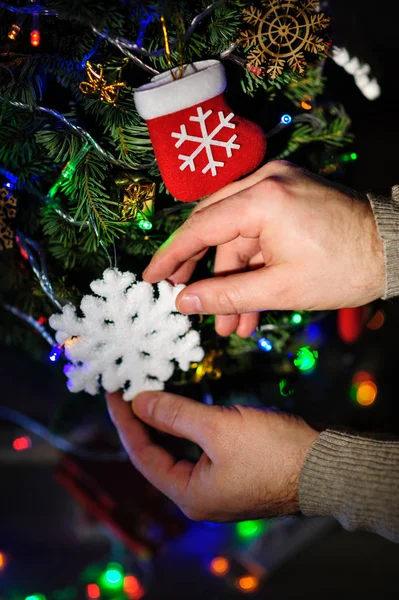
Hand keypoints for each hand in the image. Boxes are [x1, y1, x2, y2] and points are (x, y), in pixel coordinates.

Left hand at [106, 391, 317, 521]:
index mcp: (189, 494)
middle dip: (142, 422)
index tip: (114, 392)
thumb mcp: (218, 428)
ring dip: (165, 422)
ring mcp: (218, 487)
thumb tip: (137, 401)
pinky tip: (182, 408)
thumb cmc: (271, 451)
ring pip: (179, 451)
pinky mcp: (234, 473)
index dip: (126, 422)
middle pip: (158, 455)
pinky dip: (186, 427)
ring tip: (149, 393)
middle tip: (128, 389)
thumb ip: (175, 414)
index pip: (143, 455)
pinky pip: (198, 450)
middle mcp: (199, 497)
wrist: (325, 467)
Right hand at [143, 161, 383, 337]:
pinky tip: (251, 306)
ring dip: (233, 279)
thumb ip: (225, 295)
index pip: (200, 228)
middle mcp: (265, 181)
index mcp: (262, 199)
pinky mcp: (289, 195)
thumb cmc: (344, 269)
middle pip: (214, 227)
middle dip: (202, 272)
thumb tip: (183, 302)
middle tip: (185, 301)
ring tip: (232, 327)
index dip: (172, 257)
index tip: (150, 278)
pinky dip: (252, 265)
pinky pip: (257, 231)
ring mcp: (279, 185)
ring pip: (238, 236)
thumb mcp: (280, 289)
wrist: (396, 249)